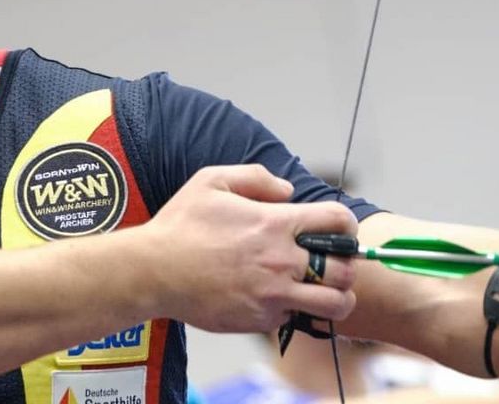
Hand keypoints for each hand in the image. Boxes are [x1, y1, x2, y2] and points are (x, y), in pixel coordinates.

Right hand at [140, 164, 358, 332]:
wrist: (152, 272)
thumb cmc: (181, 225)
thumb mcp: (212, 180)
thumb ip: (257, 177)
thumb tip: (288, 191)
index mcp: (275, 224)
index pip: (339, 222)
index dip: (346, 225)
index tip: (338, 230)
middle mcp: (281, 262)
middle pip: (347, 269)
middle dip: (347, 265)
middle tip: (331, 262)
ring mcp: (273, 296)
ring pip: (334, 304)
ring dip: (336, 297)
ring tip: (322, 290)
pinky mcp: (260, 321)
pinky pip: (294, 319)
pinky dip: (292, 310)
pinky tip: (274, 298)